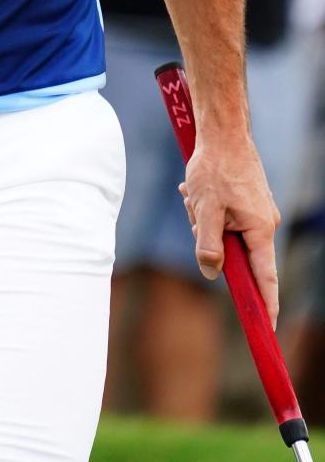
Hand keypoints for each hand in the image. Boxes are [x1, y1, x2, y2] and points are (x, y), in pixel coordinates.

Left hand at [180, 137, 280, 324]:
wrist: (223, 132)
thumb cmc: (215, 168)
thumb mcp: (204, 209)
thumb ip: (207, 245)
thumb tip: (211, 273)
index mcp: (260, 230)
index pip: (266, 278)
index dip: (266, 305)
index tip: (268, 330)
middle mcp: (264, 224)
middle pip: (235, 253)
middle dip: (209, 240)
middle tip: (194, 212)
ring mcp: (257, 213)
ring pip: (225, 233)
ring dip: (204, 219)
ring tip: (193, 194)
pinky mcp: (248, 203)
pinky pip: (225, 218)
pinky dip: (208, 209)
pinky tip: (194, 190)